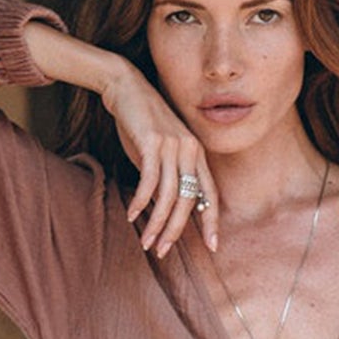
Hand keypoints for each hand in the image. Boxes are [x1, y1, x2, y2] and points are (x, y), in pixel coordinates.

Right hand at [102, 65, 219, 256]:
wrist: (127, 88)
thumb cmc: (142, 125)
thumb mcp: (160, 153)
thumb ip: (168, 177)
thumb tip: (163, 209)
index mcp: (197, 155)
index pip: (210, 194)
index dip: (211, 221)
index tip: (212, 246)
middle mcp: (190, 150)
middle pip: (188, 201)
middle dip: (175, 230)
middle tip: (161, 250)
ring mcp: (173, 145)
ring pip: (168, 195)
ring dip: (156, 222)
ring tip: (145, 241)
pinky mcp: (152, 142)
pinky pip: (148, 181)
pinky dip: (139, 201)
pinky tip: (131, 215)